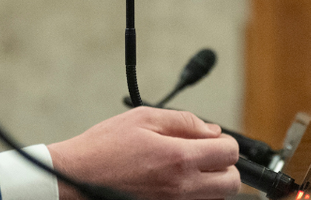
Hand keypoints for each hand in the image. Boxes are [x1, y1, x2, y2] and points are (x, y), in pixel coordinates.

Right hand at [47, 107, 240, 199]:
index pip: (229, 153)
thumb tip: (211, 130)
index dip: (225, 143)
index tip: (212, 140)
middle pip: (232, 183)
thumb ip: (183, 121)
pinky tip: (175, 182)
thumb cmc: (104, 147)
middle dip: (224, 165)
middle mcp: (182, 187)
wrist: (78, 177)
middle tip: (204, 155)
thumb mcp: (143, 118)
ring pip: (217, 198)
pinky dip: (194, 194)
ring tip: (186, 168)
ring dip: (211, 182)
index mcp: (179, 158)